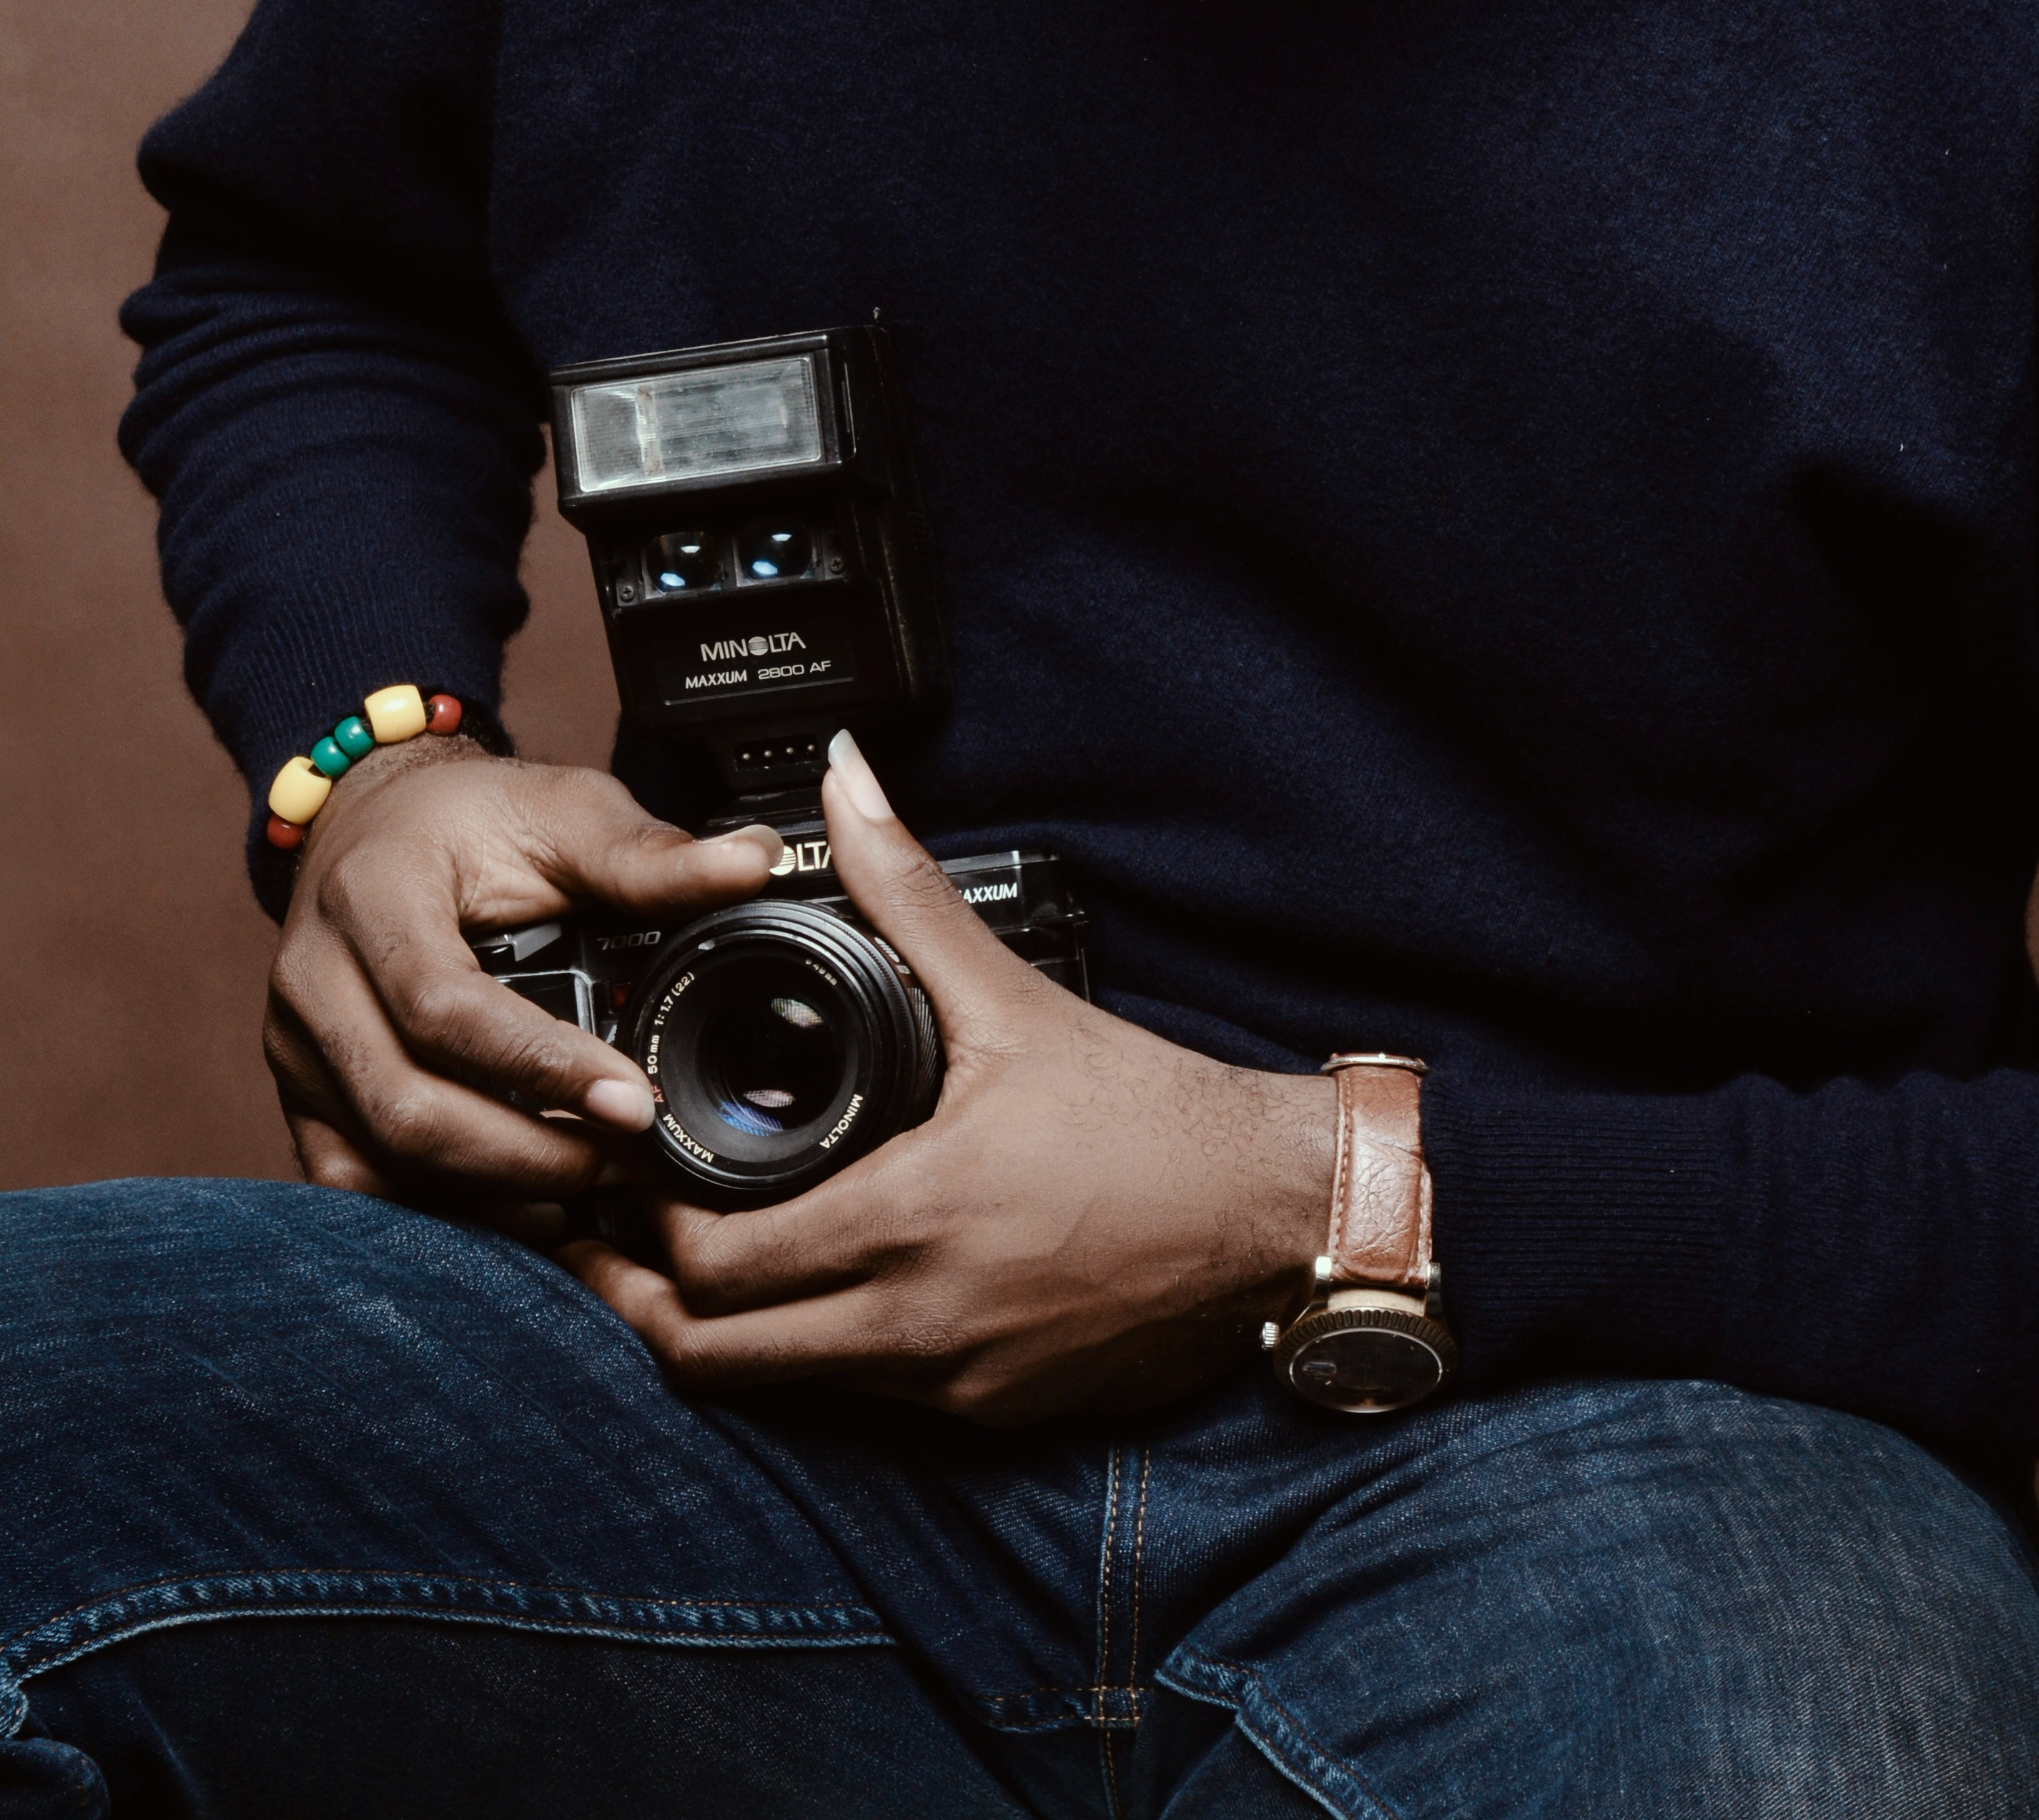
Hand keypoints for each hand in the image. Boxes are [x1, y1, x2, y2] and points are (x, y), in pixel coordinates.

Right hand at [267, 738, 780, 1207]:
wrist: (375, 821)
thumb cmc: (469, 820)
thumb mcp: (564, 812)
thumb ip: (650, 853)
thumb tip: (752, 862)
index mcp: (373, 897)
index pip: (447, 1007)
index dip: (543, 1067)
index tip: (636, 1101)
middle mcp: (314, 981)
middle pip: (408, 1107)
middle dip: (526, 1154)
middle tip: (626, 1163)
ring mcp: (295, 1048)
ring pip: (381, 1159)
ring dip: (490, 1193)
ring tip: (589, 1190)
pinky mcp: (302, 1095)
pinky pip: (357, 1181)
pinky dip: (439, 1207)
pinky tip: (519, 1203)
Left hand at [564, 735, 1338, 1422]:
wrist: (1269, 1214)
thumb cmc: (1149, 1114)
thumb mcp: (1014, 999)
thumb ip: (907, 891)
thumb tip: (842, 781)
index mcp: (908, 1219)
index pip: (712, 1272)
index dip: (645, 1228)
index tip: (630, 1173)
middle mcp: (916, 1324)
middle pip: (710, 1359)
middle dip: (643, 1300)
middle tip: (612, 1238)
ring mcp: (952, 1384)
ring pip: (782, 1387)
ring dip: (726, 1332)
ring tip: (694, 1258)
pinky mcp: (992, 1415)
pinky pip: (867, 1399)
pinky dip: (819, 1351)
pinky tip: (819, 1284)